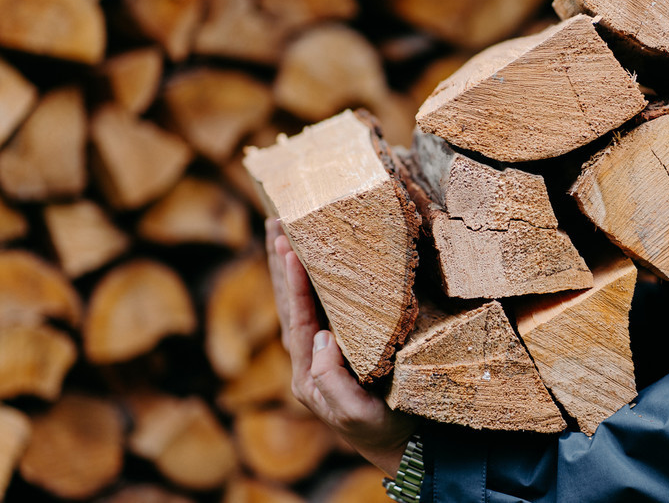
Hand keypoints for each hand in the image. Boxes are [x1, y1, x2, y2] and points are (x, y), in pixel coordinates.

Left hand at [265, 219, 417, 476]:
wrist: (393, 444)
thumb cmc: (381, 427)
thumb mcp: (358, 412)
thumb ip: (334, 382)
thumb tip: (323, 340)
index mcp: (309, 375)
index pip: (298, 321)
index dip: (295, 285)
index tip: (291, 251)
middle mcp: (305, 363)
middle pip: (287, 305)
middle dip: (280, 264)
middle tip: (275, 223)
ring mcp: (314, 356)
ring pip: (294, 304)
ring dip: (286, 267)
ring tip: (280, 230)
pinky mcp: (328, 351)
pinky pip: (309, 309)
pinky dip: (303, 282)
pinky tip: (305, 262)